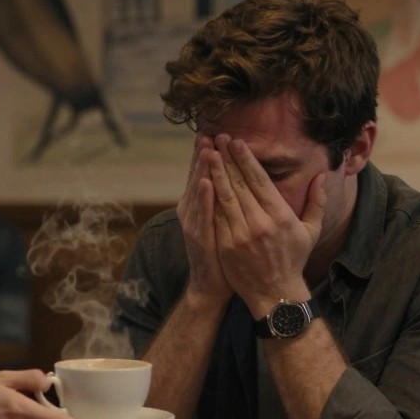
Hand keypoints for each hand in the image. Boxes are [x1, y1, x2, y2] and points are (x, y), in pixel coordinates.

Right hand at [177, 135, 230, 305]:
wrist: (211, 286)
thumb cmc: (221, 254)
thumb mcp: (220, 223)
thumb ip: (223, 200)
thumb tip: (228, 179)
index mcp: (198, 206)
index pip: (202, 174)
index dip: (205, 155)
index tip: (212, 133)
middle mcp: (191, 212)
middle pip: (196, 178)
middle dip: (201, 155)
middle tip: (206, 133)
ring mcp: (193, 225)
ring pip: (197, 192)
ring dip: (201, 171)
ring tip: (206, 149)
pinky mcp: (199, 238)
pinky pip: (202, 215)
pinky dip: (202, 198)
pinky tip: (206, 183)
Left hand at [209, 135, 324, 316]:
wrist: (275, 294)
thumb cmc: (293, 260)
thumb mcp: (310, 231)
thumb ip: (317, 202)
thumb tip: (322, 176)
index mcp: (280, 216)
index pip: (259, 180)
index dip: (246, 159)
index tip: (237, 142)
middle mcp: (259, 223)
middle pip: (239, 183)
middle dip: (227, 158)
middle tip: (219, 138)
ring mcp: (240, 235)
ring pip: (224, 196)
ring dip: (214, 172)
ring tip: (207, 152)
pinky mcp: (225, 245)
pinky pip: (215, 216)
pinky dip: (209, 197)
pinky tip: (202, 181)